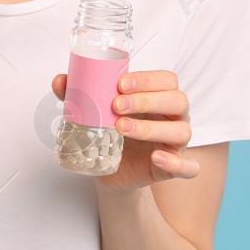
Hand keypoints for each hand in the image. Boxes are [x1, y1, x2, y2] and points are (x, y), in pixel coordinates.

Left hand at [50, 68, 196, 191]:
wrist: (107, 169)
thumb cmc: (109, 132)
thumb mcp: (95, 112)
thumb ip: (79, 95)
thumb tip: (60, 80)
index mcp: (158, 97)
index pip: (166, 80)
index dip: (147, 79)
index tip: (120, 84)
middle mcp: (173, 117)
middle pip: (177, 100)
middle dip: (147, 100)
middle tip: (116, 106)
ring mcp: (176, 143)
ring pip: (181, 131)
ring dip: (152, 128)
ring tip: (121, 128)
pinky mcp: (173, 167)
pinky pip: (189, 168)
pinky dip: (176, 163)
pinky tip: (156, 157)